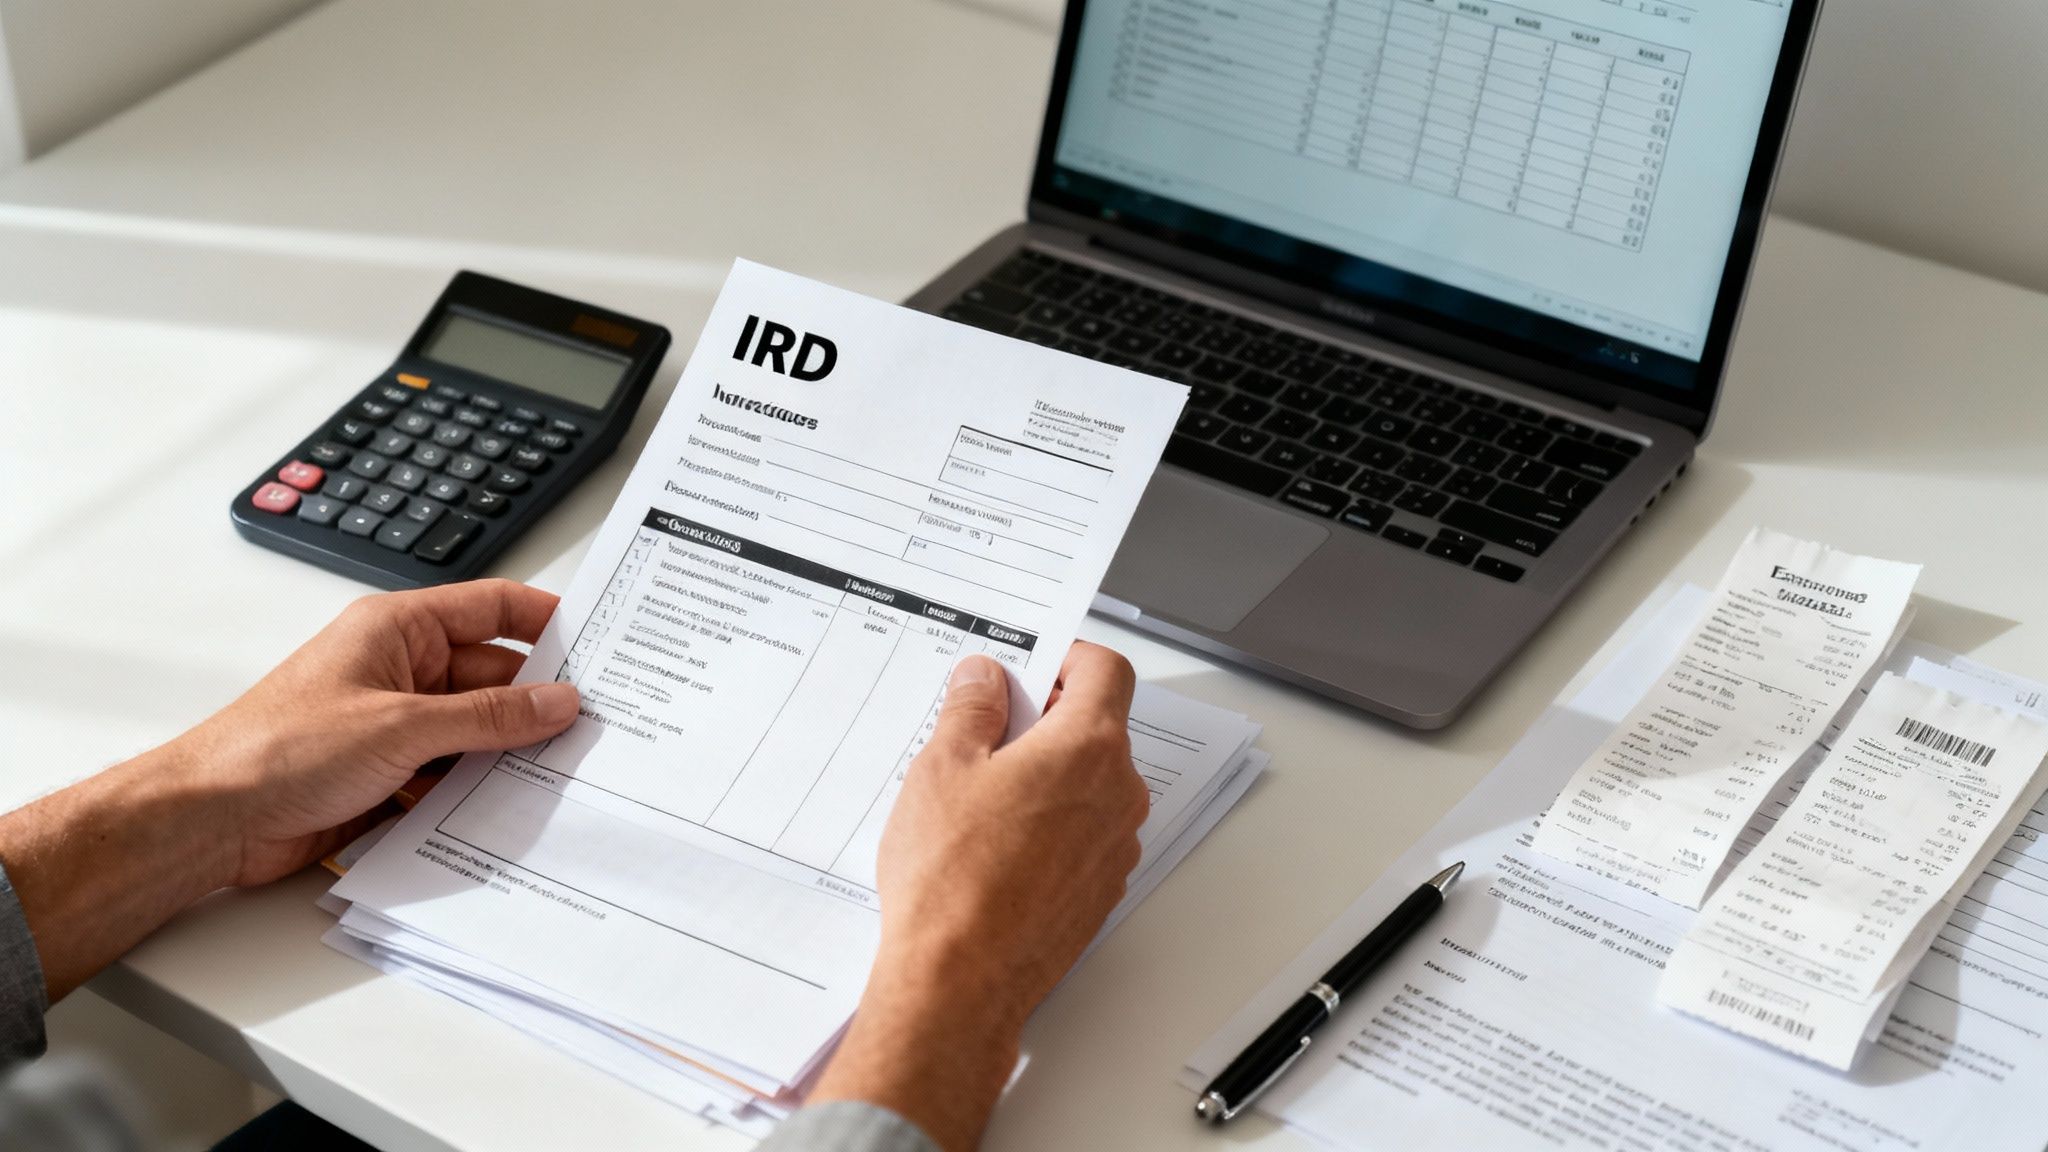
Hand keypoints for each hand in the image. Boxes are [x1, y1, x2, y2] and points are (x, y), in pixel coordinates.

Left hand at [0, 579, 579, 1000]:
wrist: (212, 819)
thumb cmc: (276, 749)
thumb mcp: (403, 725)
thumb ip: (488, 717)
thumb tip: (557, 701)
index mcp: (399, 628)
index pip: (493, 608)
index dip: (547, 621)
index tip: (599, 642)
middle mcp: (400, 669)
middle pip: (493, 676)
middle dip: (538, 702)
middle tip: (596, 725)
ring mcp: (396, 723)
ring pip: (478, 730)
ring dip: (509, 752)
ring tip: (563, 771)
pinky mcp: (390, 773)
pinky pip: (454, 774)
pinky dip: (479, 789)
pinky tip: (511, 807)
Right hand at [812, 642, 1146, 1150]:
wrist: (961, 980)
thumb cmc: (953, 878)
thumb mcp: (944, 766)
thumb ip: (971, 707)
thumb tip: (985, 678)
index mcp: (1089, 748)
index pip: (1106, 670)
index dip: (1067, 658)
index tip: (1030, 665)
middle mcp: (1118, 795)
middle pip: (1098, 727)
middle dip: (1046, 718)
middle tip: (985, 729)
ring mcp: (1115, 847)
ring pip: (1089, 784)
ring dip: (1046, 774)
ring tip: (979, 794)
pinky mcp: (1099, 890)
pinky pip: (1083, 834)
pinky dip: (1049, 823)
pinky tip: (993, 843)